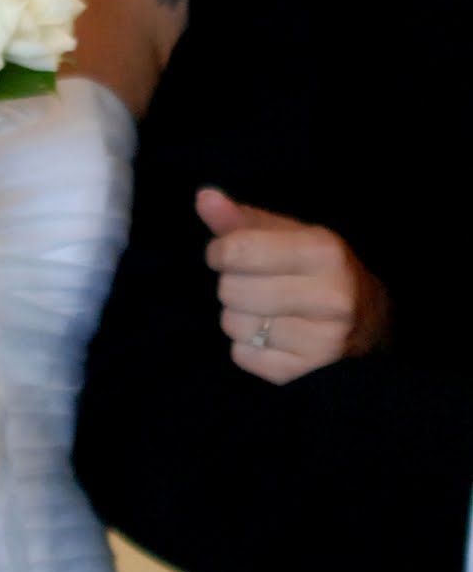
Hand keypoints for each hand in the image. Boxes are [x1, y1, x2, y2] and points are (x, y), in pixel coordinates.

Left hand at [196, 188, 388, 383]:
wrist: (368, 321)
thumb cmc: (317, 269)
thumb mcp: (288, 234)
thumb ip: (241, 218)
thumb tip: (204, 198)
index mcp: (324, 252)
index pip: (239, 251)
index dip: (219, 251)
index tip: (226, 252)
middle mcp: (329, 298)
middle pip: (231, 290)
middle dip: (231, 282)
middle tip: (252, 281)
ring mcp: (321, 342)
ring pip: (233, 324)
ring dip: (236, 314)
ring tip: (263, 307)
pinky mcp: (305, 374)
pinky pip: (241, 355)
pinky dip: (245, 344)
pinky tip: (270, 333)